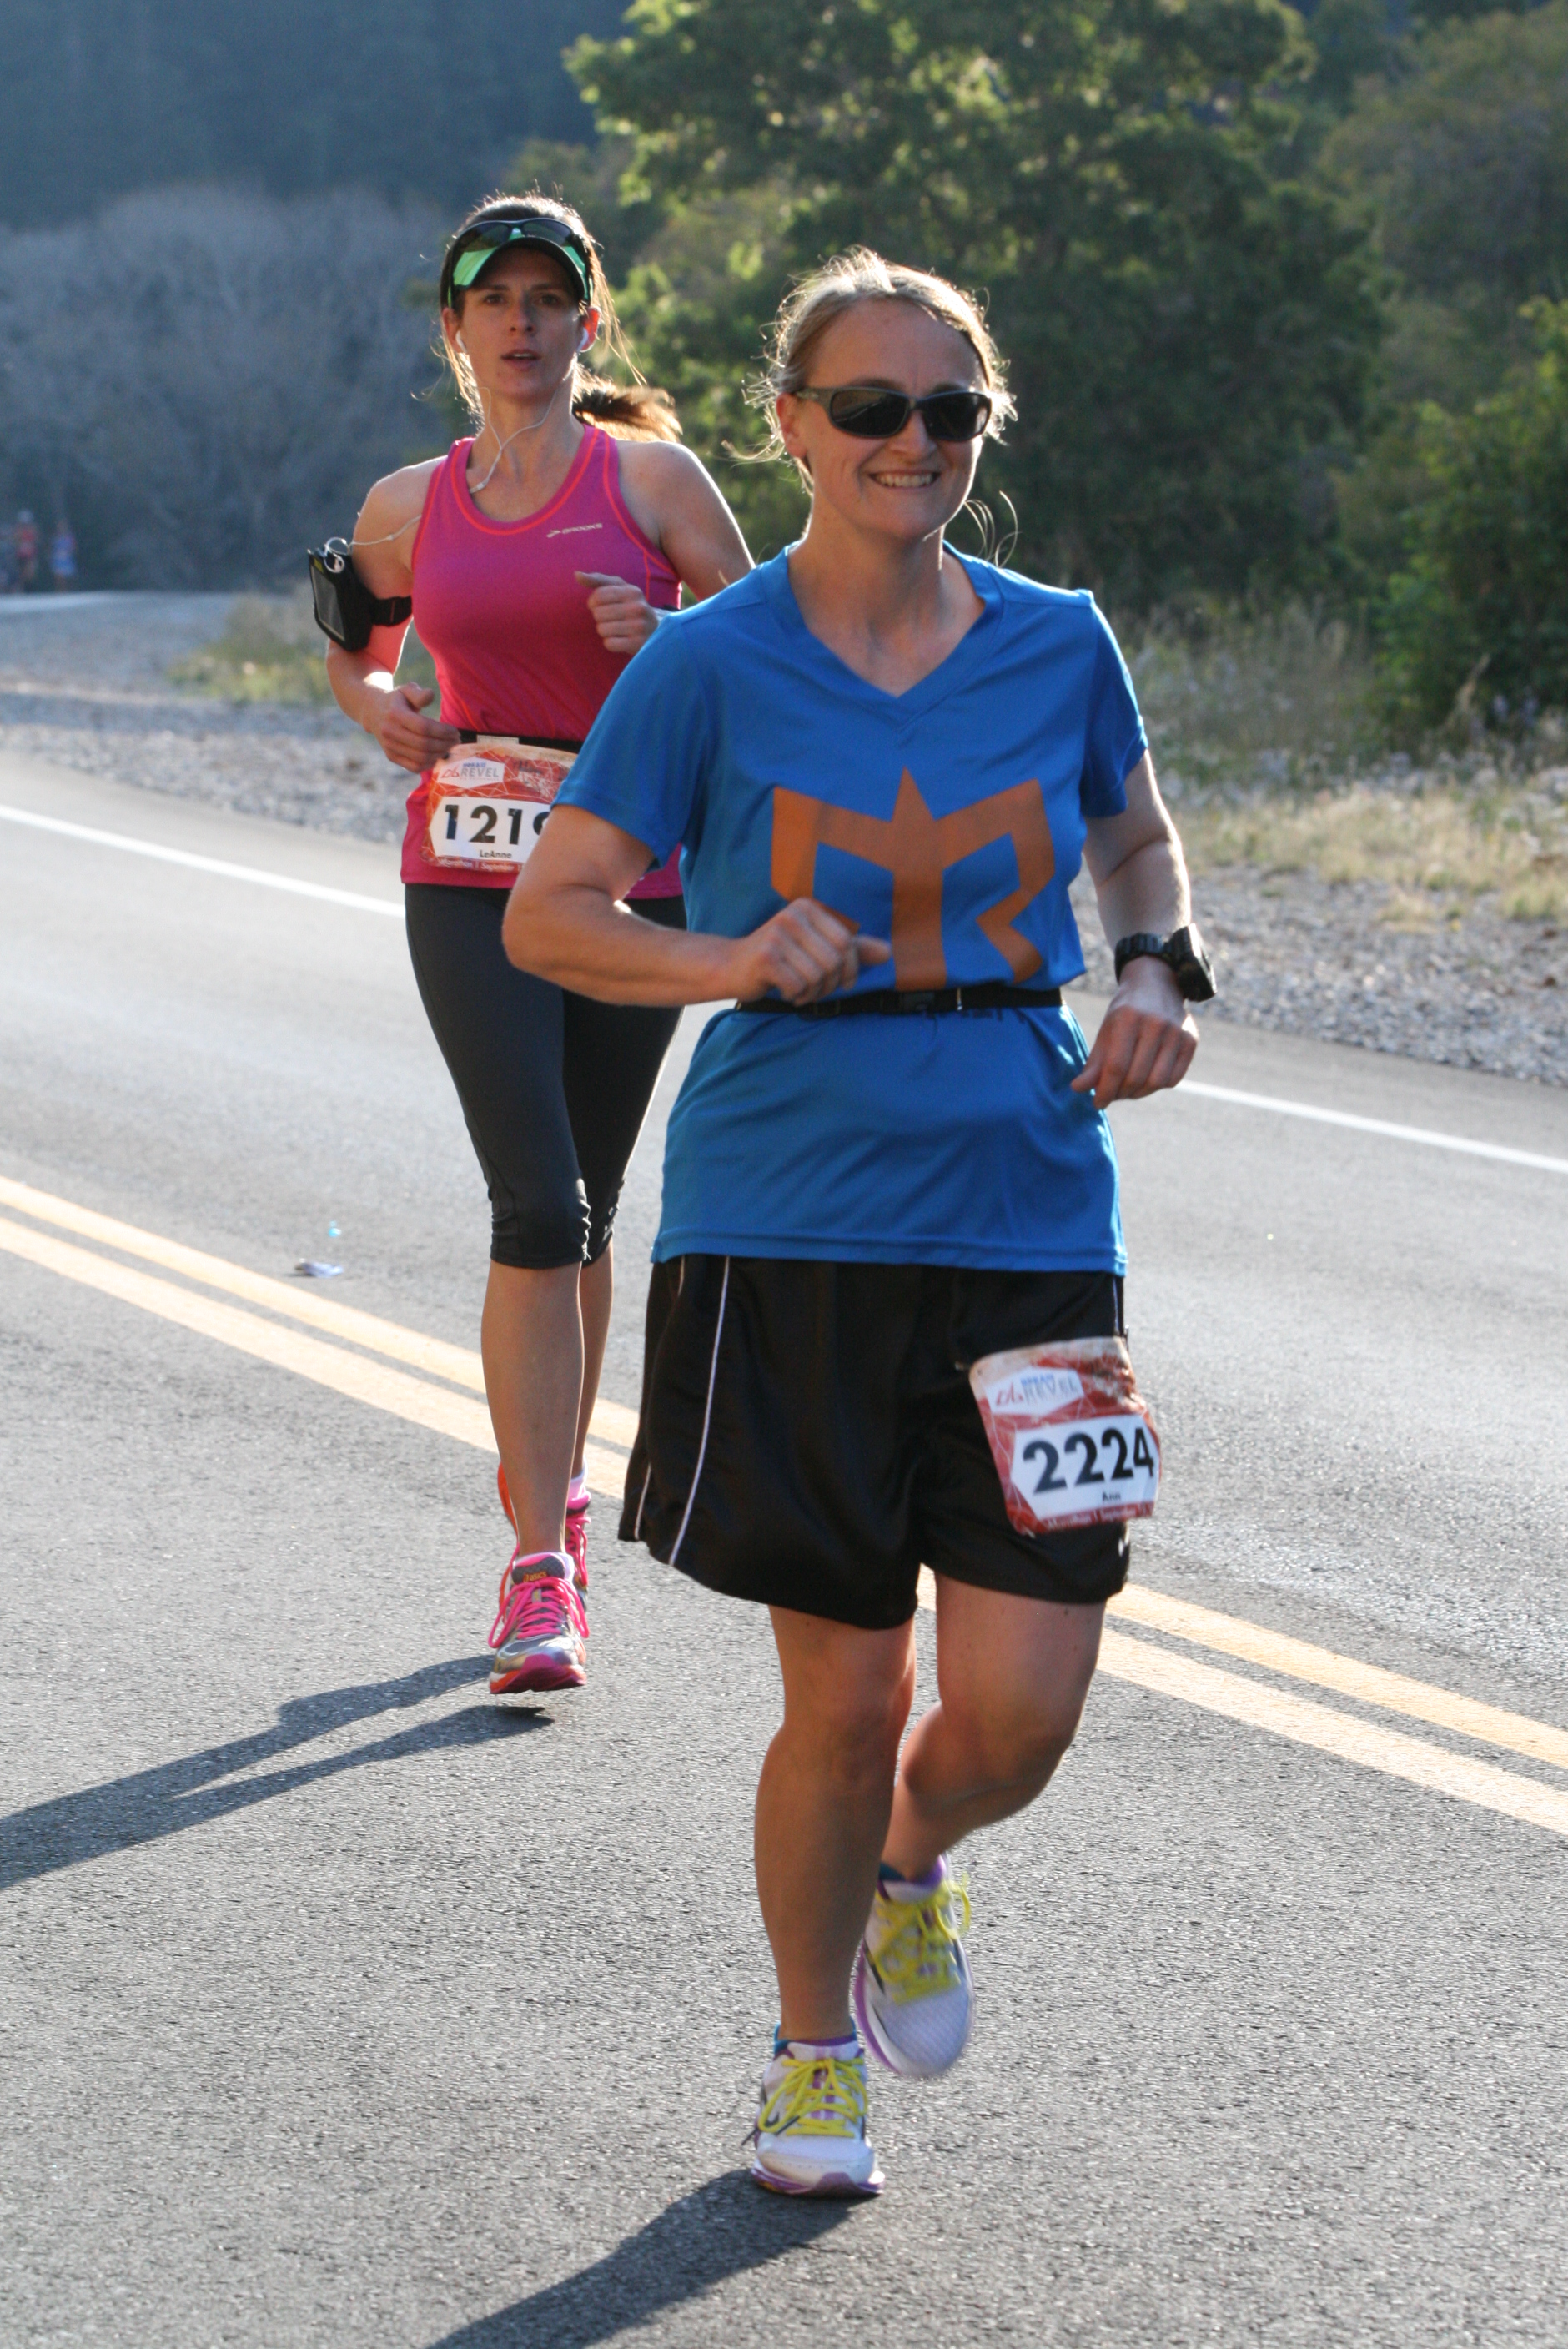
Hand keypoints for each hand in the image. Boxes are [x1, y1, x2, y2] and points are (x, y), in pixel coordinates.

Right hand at [364, 683, 458, 774]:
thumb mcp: (406, 690)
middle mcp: (390, 732)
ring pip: (420, 758)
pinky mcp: (391, 756)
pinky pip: (414, 767)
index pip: (423, 727)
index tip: (455, 731)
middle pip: (424, 744)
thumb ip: (419, 693)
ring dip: (439, 754)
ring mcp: (389, 746)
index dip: (443, 731)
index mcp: (395, 714)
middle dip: (445, 744)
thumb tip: (430, 695)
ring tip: (449, 747)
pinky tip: (438, 755)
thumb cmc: (397, 700)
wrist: (374, 712)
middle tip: (456, 740)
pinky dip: (429, 764)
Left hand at [577, 571, 659, 654]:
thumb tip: (576, 575)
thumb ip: (597, 580)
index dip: (593, 603)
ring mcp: (638, 627)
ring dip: (605, 631)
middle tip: (612, 619)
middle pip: (598, 614)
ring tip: (617, 629)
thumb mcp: (619, 588)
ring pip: (602, 630)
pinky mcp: (637, 644)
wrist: (657, 629)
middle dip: (600, 618)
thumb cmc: (631, 605)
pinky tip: (620, 639)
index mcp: (632, 592)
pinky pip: (609, 644)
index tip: (600, 606)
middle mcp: (637, 608)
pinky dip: (610, 643)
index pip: (598, 596)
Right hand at [729, 899, 892, 1005]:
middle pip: (834, 961)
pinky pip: (798, 985)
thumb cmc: (779, 958)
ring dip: (813, 993)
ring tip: (800, 991)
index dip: (851, 970)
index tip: (843, 983)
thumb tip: (887, 953)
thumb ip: (852, 950)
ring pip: (817, 976)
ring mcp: (777, 934)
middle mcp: (793, 915)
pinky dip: (796, 996)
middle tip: (817, 991)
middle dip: (830, 985)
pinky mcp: (766, 957)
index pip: (847, 943)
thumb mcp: (815, 948)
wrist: (731, 966)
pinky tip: (786, 992)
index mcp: (809, 908)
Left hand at [1071, 957, 1197, 1110]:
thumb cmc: (1125, 1013)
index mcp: (1128, 1018)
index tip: (1098, 1103)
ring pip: (1157, 1082)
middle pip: (1136, 1077)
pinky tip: (1146, 1080)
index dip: (1105, 1090)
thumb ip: (1094, 1062)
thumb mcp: (1106, 1031)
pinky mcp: (1190, 1040)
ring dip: (1139, 1094)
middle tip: (1112, 1095)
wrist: (1156, 985)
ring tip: (1127, 1090)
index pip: (1116, 1066)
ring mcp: (1176, 1032)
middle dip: (1120, 1094)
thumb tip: (1077, 1089)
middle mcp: (1156, 1023)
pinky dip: (1157, 1086)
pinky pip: (1173, 1079)